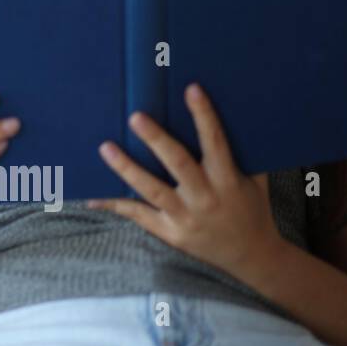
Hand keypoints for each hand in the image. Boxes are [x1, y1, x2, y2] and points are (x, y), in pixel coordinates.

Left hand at [88, 82, 284, 277]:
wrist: (252, 256)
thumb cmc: (251, 208)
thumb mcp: (254, 180)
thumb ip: (244, 153)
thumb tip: (238, 112)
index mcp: (228, 180)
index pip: (215, 142)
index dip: (204, 116)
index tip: (191, 89)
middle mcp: (206, 197)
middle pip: (178, 164)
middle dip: (156, 140)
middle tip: (135, 116)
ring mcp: (186, 217)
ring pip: (152, 190)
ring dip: (127, 168)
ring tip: (105, 147)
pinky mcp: (170, 232)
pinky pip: (138, 215)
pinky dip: (114, 204)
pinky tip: (92, 197)